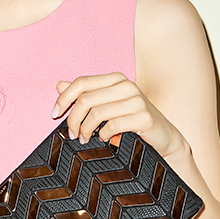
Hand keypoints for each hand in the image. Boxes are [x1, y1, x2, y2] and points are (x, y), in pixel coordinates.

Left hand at [54, 72, 187, 161]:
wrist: (164, 138)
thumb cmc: (133, 121)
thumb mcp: (107, 105)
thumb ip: (85, 94)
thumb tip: (59, 85)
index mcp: (116, 79)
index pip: (81, 82)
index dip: (64, 98)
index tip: (54, 113)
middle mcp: (126, 86)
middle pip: (86, 99)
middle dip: (73, 119)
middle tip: (72, 134)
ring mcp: (137, 100)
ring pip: (96, 113)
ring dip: (85, 130)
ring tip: (84, 138)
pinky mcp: (144, 117)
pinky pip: (112, 126)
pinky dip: (102, 135)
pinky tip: (103, 139)